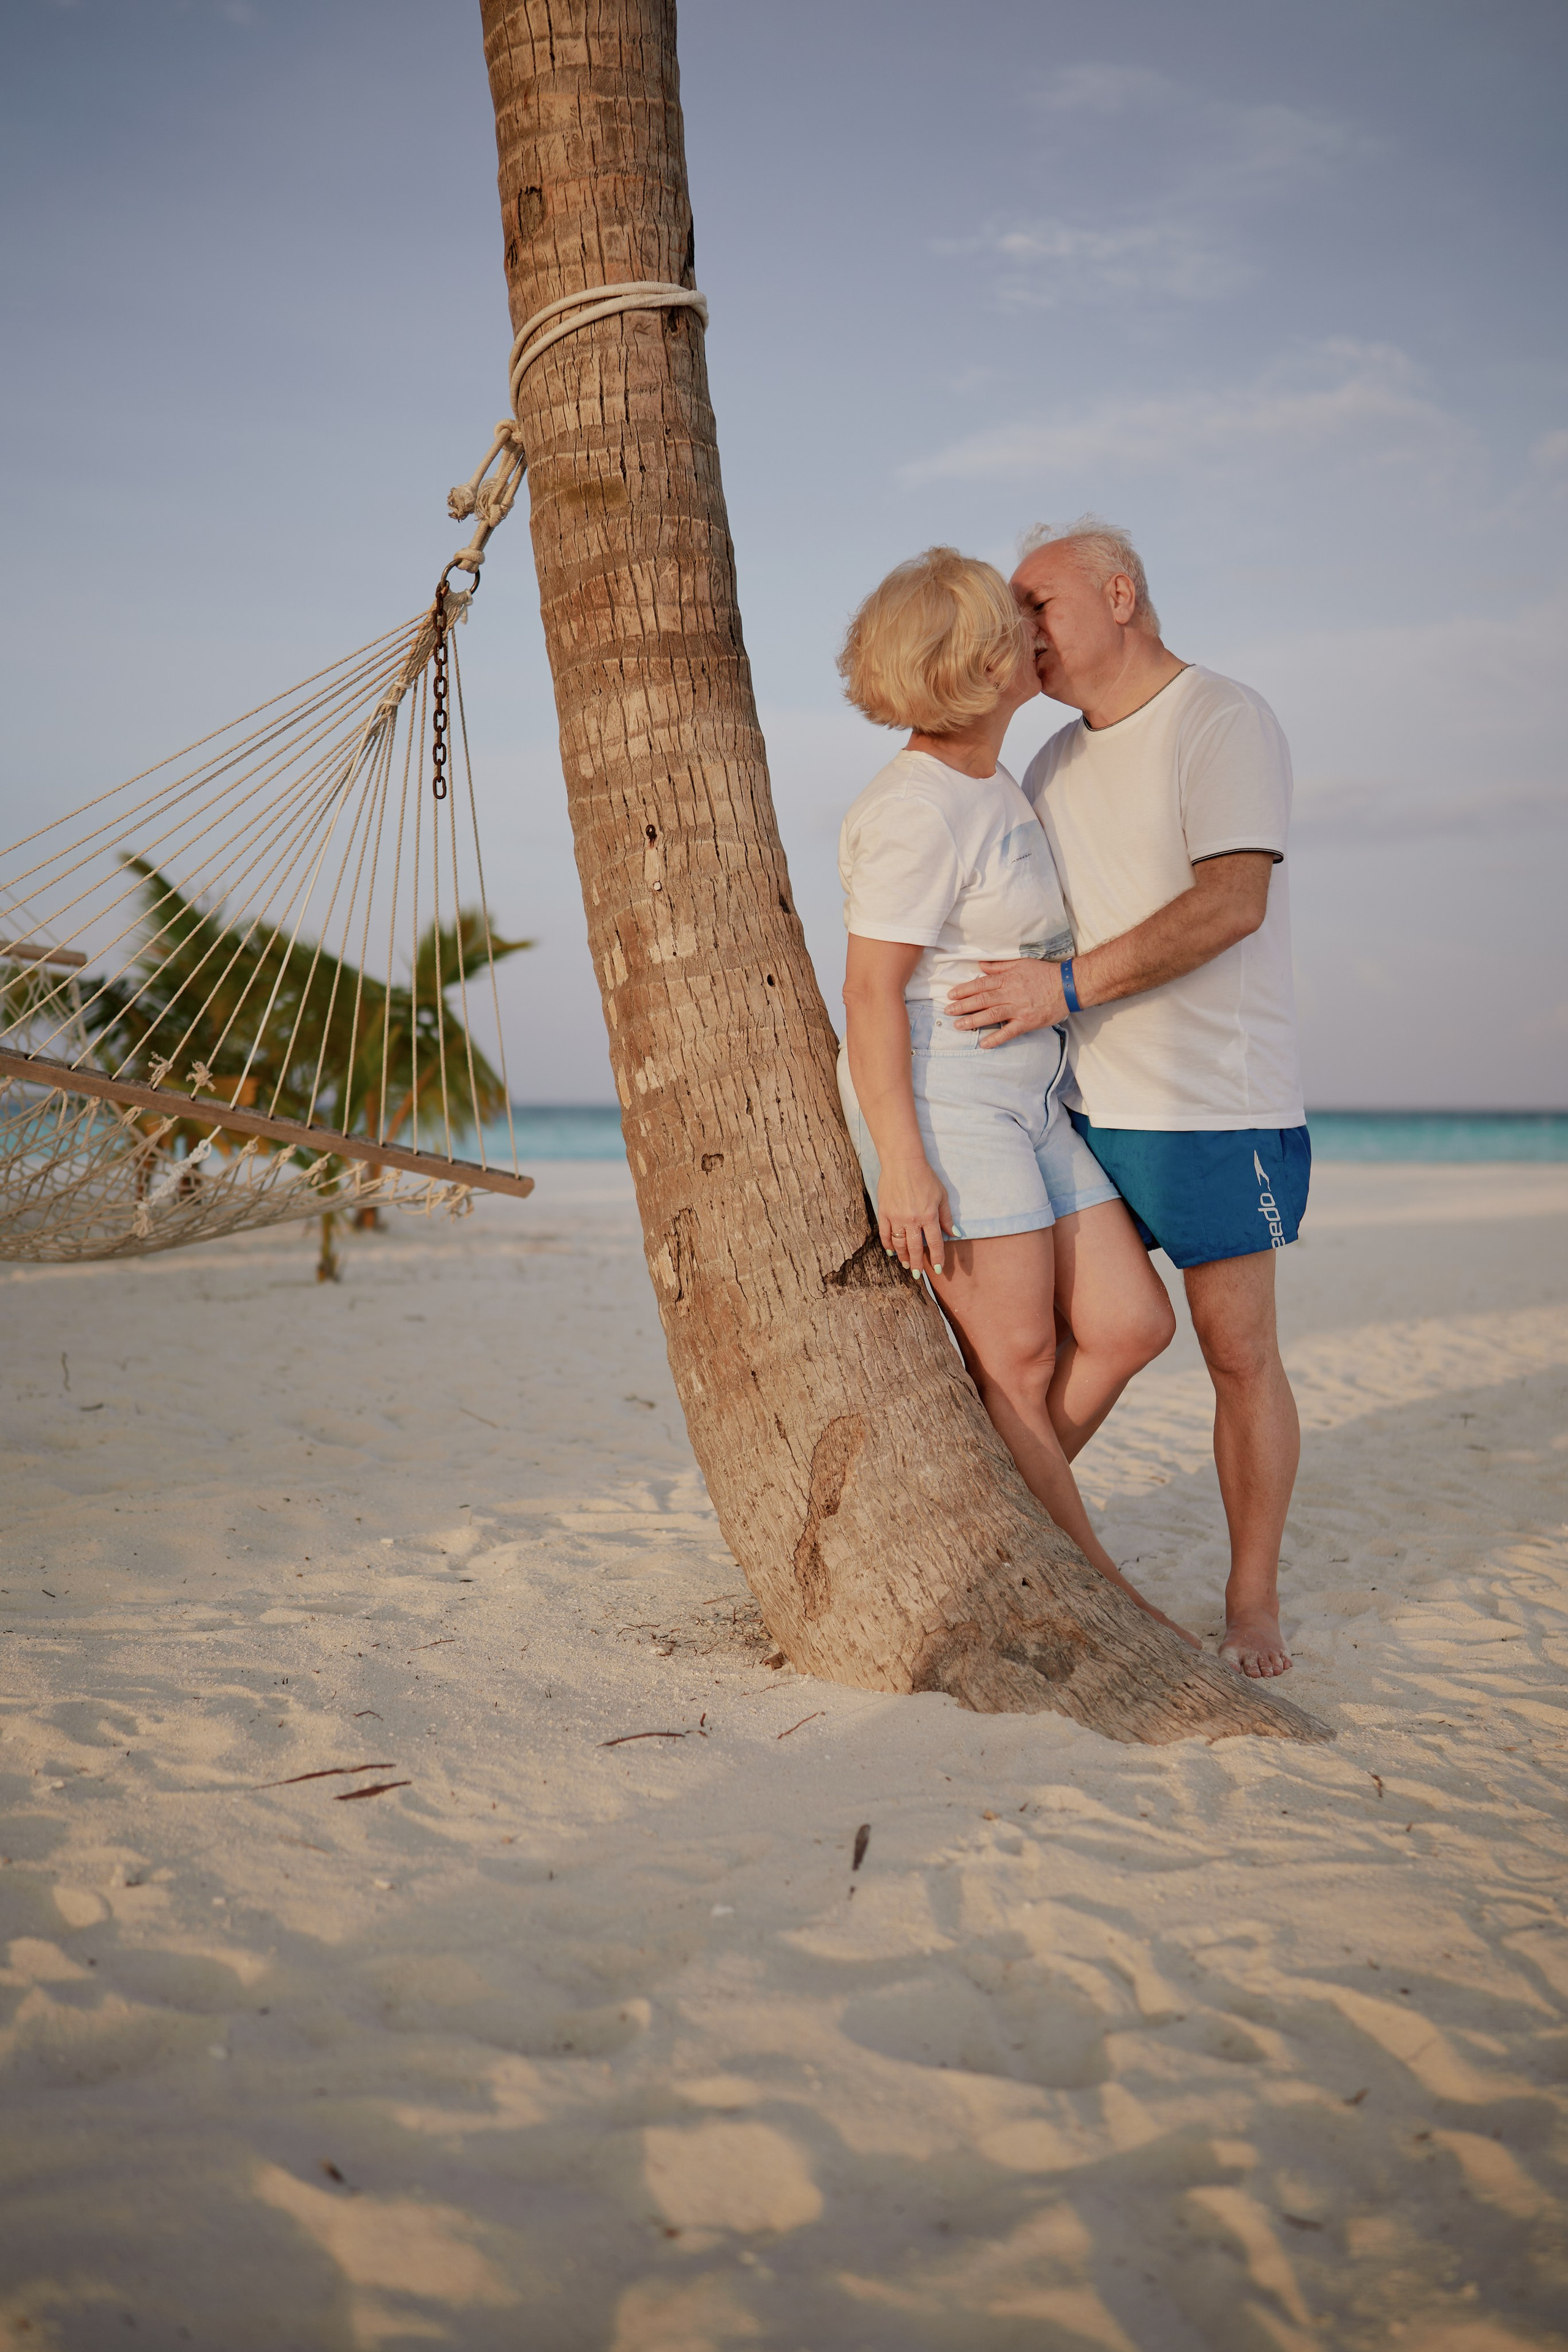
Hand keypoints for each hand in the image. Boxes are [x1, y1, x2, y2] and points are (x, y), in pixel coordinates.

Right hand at [877, 1157, 954, 1277]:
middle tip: (917, 1274)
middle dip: (917, 1264)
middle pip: (915, 1248)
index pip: (935, 1243)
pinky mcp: (884, 1212)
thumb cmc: (925, 1177)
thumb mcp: (941, 1196)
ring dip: (903, 1256)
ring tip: (905, 1265)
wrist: (902, 1162)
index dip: (937, 1258)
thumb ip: (947, 1217)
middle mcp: (912, 1220)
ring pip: (899, 1244)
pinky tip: (891, 1252)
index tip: (938, 1269)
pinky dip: (888, 1245)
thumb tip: (955, 1234)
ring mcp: (896, 1217)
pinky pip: (885, 1234)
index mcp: (929, 1216)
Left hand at [945, 958, 1066, 1044]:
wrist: (1067, 986)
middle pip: (981, 1000)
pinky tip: (983, 1044)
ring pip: (991, 1015)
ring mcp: (1018, 1009)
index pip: (981, 985)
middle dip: (962, 1006)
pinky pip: (1009, 1032)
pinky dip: (996, 1039)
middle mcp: (1010, 994)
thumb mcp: (1021, 963)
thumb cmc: (1044, 974)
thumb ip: (1000, 966)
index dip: (964, 990)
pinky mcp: (1027, 1022)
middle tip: (948, 1011)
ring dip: (973, 1021)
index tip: (951, 995)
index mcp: (1007, 979)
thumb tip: (981, 965)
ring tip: (958, 1026)